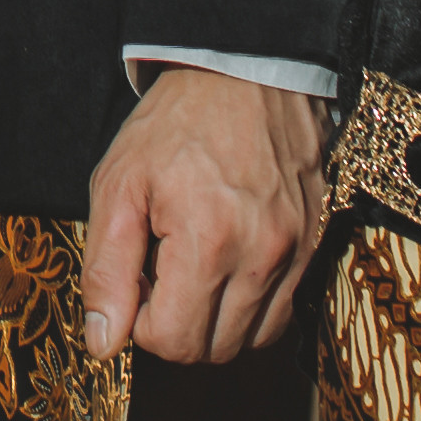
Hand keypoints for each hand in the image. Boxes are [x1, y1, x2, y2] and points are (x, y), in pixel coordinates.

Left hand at [87, 63, 328, 365]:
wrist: (248, 70)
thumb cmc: (175, 123)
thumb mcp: (119, 183)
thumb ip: (107, 269)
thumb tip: (102, 343)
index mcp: (207, 240)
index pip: (173, 342)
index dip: (142, 323)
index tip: (137, 279)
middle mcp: (262, 256)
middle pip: (214, 349)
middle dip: (178, 323)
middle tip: (164, 268)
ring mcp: (298, 253)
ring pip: (252, 339)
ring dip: (217, 319)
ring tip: (198, 263)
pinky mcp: (319, 245)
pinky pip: (284, 312)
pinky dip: (252, 305)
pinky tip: (231, 262)